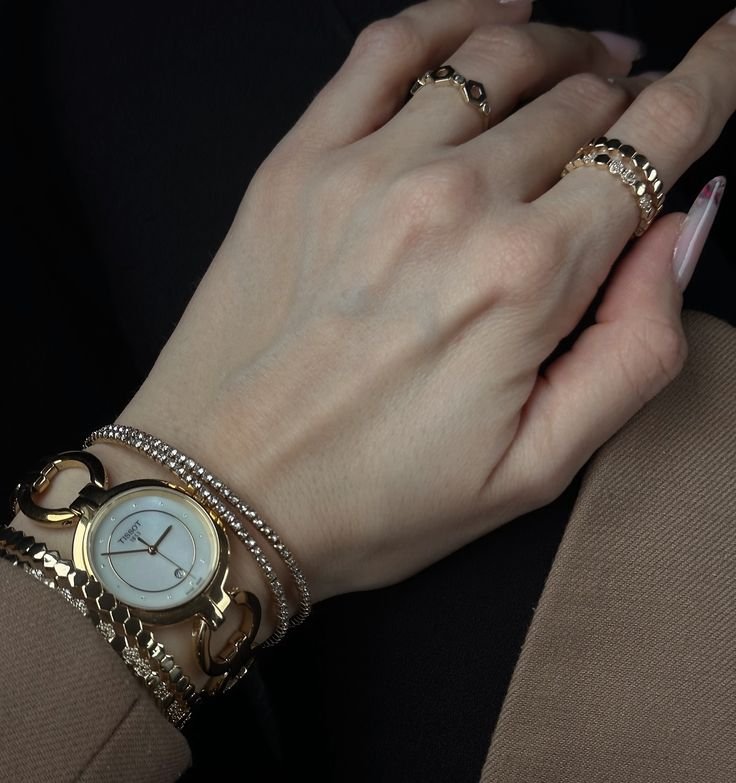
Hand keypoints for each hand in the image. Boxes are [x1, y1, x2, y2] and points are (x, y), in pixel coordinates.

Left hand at [119, 1, 734, 604]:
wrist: (222, 492)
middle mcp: (453, 204)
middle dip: (628, 93)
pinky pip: (390, 48)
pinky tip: (492, 16)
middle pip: (579, 99)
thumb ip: (634, 349)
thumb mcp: (535, 469)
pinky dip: (454, 13)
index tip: (730, 50)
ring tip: (583, 60)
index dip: (710, 83)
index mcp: (525, 281)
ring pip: (499, 57)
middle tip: (634, 111)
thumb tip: (679, 232)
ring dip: (560, 48)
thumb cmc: (374, 497)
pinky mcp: (300, 164)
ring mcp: (367, 172)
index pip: (649, 145)